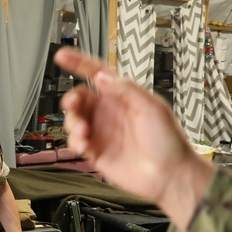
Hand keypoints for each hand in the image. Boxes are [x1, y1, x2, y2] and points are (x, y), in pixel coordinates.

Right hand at [55, 48, 212, 229]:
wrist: (169, 176)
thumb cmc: (169, 142)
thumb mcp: (151, 107)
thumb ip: (125, 89)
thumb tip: (102, 76)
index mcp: (123, 97)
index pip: (96, 74)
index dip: (78, 64)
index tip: (61, 56)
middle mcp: (110, 112)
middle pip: (80, 98)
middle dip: (72, 100)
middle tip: (73, 105)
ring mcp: (102, 132)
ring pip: (74, 120)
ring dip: (73, 122)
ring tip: (83, 131)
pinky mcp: (96, 152)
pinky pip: (76, 142)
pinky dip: (74, 141)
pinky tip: (83, 144)